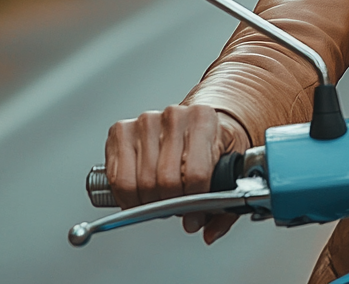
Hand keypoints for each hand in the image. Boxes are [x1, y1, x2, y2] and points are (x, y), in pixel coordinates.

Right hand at [104, 104, 251, 243]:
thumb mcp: (230, 170)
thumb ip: (226, 207)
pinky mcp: (121, 130)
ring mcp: (145, 121)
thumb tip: (210, 233)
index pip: (196, 173)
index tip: (195, 216)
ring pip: (141, 183)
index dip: (195, 203)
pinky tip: (141, 195)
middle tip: (177, 208)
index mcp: (204, 119)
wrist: (196, 121)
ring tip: (162, 199)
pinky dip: (127, 197)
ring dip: (150, 202)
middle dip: (171, 205)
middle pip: (166, 181)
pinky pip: (117, 178)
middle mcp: (174, 116)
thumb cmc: (213, 143)